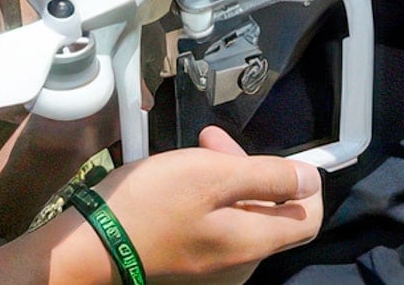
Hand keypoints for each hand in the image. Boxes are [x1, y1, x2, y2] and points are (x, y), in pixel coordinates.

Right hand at [92, 127, 322, 283]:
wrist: (93, 241)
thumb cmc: (150, 205)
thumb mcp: (211, 174)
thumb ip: (266, 176)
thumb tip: (310, 179)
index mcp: (252, 240)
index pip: (308, 217)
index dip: (304, 183)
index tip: (285, 156)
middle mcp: (240, 258)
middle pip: (270, 212)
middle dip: (250, 169)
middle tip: (213, 141)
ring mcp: (213, 261)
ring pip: (238, 213)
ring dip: (223, 177)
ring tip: (191, 153)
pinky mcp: (189, 256)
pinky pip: (213, 223)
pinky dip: (204, 196)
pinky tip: (178, 178)